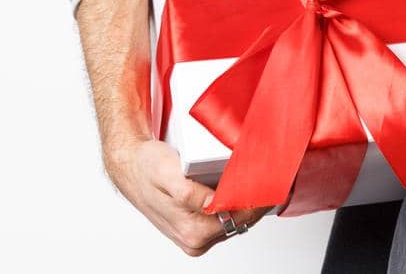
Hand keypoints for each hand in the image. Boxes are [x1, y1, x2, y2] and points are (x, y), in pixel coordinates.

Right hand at [104, 136, 275, 255]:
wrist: (131, 167)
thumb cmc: (146, 168)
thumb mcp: (166, 174)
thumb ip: (189, 192)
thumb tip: (212, 203)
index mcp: (193, 231)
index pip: (242, 217)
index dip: (260, 197)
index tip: (274, 178)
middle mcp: (197, 239)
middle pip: (243, 219)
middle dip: (257, 196)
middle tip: (272, 171)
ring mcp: (198, 235)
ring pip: (237, 217)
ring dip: (248, 198)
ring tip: (257, 174)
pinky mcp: (198, 225)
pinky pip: (227, 213)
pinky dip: (236, 199)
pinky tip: (240, 183)